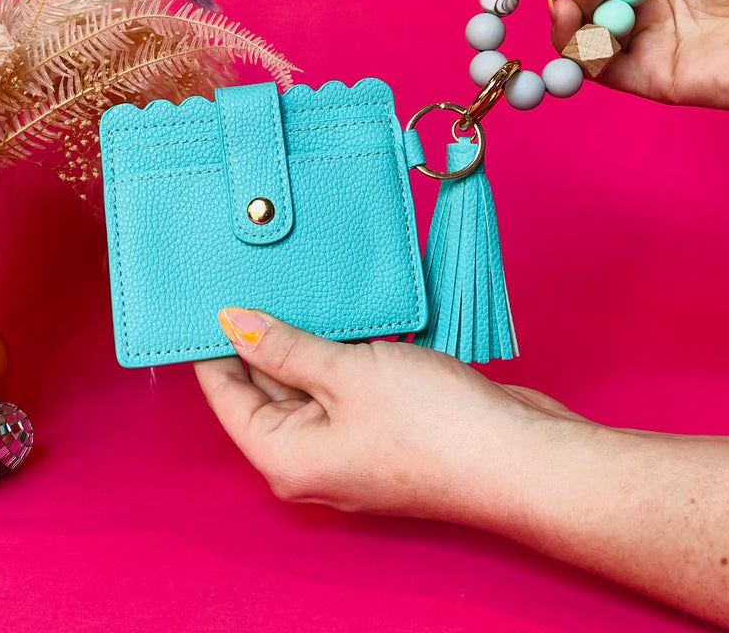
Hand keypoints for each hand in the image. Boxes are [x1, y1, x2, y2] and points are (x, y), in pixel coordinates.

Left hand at [193, 308, 583, 526]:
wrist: (519, 455)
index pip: (225, 394)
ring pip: (308, 377)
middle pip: (265, 384)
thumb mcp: (346, 374)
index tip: (209, 291)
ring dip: (305, 333)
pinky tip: (341, 304)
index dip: (213, 342)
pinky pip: (344, 379)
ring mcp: (348, 440)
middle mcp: (310, 454)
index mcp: (285, 456)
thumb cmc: (434, 427)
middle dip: (260, 331)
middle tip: (250, 273)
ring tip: (292, 278)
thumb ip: (284, 347)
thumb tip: (230, 324)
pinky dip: (340, 345)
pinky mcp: (380, 423)